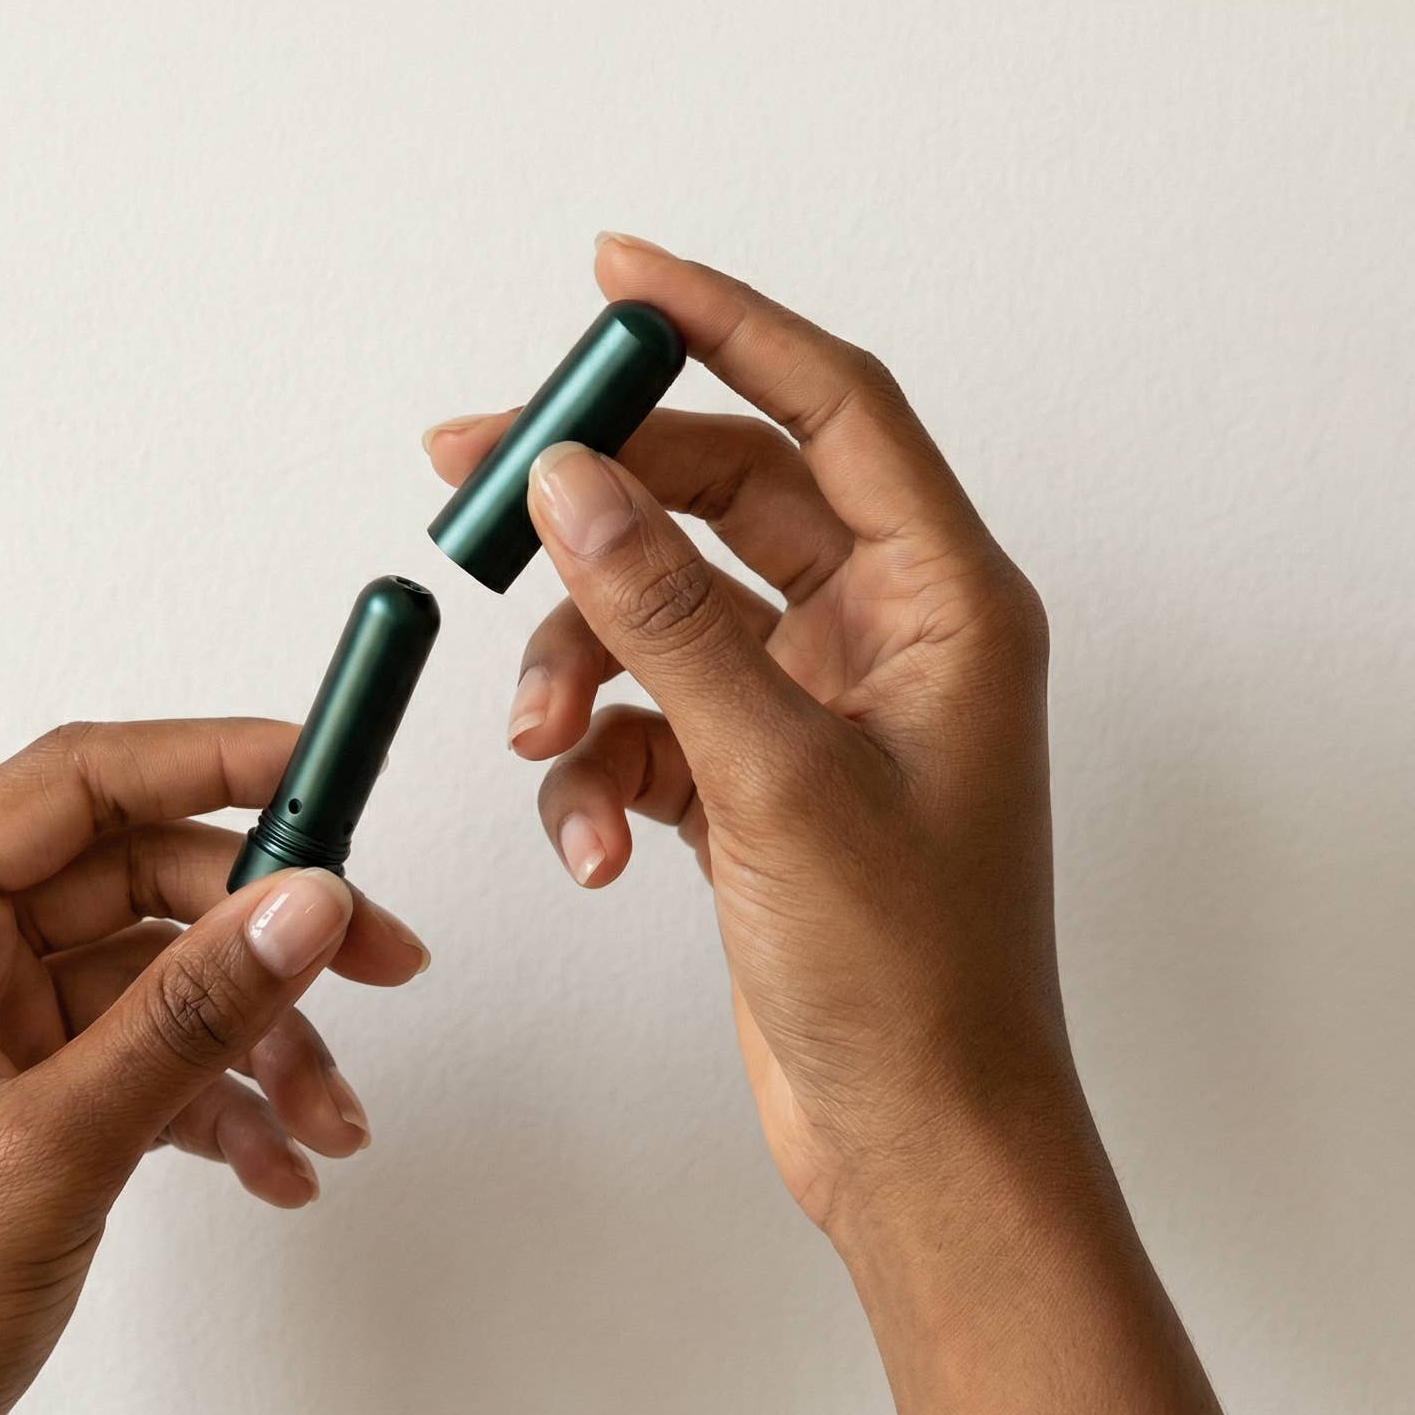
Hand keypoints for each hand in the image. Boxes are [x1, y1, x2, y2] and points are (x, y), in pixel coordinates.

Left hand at [0, 718, 425, 1414]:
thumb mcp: (51, 1148)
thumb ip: (188, 1013)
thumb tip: (304, 903)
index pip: (76, 786)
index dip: (209, 761)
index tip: (321, 769)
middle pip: (138, 878)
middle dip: (264, 929)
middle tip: (380, 962)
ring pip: (158, 977)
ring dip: (258, 1037)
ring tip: (331, 1119)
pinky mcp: (21, 1101)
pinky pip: (148, 1057)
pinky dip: (221, 1101)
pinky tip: (277, 1165)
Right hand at [426, 234, 1067, 1232]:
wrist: (918, 1140)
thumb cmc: (911, 974)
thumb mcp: (774, 774)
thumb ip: (662, 615)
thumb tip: (569, 481)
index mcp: (943, 598)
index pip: (829, 402)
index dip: (721, 320)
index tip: (614, 274)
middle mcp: (883, 633)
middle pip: (714, 497)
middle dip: (593, 499)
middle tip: (471, 484)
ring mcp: (811, 706)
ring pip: (657, 614)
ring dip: (576, 667)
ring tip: (538, 747)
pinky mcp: (751, 778)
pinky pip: (643, 717)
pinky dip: (595, 764)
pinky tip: (592, 842)